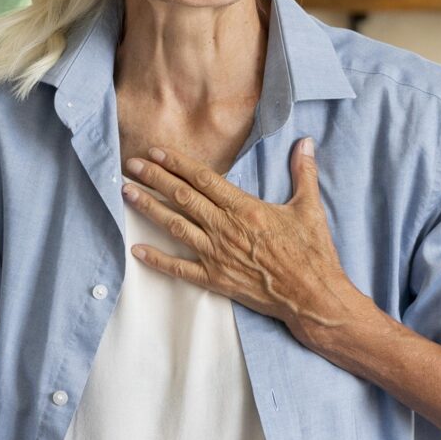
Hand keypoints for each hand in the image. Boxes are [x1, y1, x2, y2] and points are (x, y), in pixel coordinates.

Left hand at [123, 140, 369, 347]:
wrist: (312, 297)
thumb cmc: (313, 253)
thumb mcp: (310, 208)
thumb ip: (304, 172)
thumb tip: (306, 142)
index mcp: (245, 208)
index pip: (203, 179)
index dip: (177, 164)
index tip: (156, 152)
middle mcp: (225, 228)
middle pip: (182, 198)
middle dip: (154, 179)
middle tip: (131, 165)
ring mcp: (217, 255)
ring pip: (175, 227)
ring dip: (149, 209)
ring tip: (127, 194)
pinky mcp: (216, 279)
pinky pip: (180, 269)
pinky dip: (157, 260)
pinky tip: (137, 249)